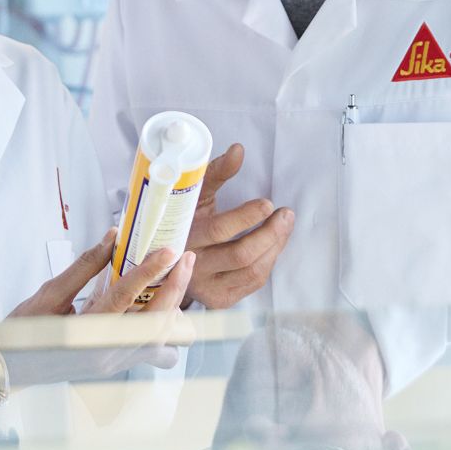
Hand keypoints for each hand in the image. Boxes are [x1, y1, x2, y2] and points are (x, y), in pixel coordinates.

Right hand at [3, 228, 197, 382]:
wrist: (8, 369)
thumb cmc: (22, 332)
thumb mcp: (50, 294)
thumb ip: (85, 266)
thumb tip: (113, 237)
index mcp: (85, 332)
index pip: (125, 297)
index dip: (150, 272)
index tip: (169, 251)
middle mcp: (105, 352)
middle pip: (155, 321)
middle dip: (175, 287)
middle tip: (183, 258)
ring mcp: (113, 363)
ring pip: (160, 339)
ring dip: (173, 307)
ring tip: (175, 278)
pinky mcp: (115, 365)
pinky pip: (151, 349)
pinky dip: (162, 326)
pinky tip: (159, 303)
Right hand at [184, 143, 295, 309]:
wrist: (164, 259)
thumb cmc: (185, 218)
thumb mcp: (194, 195)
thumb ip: (216, 172)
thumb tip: (239, 149)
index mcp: (181, 237)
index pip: (218, 231)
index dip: (246, 217)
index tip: (268, 203)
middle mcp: (191, 267)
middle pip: (241, 255)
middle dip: (270, 233)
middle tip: (286, 214)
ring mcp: (205, 288)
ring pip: (251, 271)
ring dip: (275, 246)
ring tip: (284, 225)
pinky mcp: (218, 300)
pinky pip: (252, 283)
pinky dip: (269, 262)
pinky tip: (273, 244)